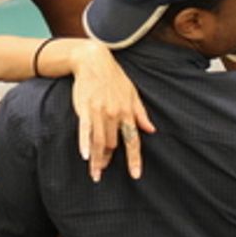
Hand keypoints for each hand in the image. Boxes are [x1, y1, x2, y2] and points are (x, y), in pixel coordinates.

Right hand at [67, 40, 155, 181]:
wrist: (94, 61)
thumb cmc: (114, 78)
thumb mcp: (132, 94)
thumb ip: (140, 113)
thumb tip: (151, 129)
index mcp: (127, 112)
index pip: (133, 140)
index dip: (134, 159)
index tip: (135, 175)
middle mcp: (114, 114)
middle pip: (113, 144)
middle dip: (109, 159)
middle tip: (103, 170)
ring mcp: (99, 112)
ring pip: (100, 141)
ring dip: (98, 160)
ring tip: (95, 174)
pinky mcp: (85, 109)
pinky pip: (85, 130)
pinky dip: (85, 144)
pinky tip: (85, 157)